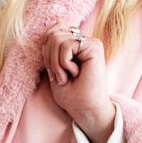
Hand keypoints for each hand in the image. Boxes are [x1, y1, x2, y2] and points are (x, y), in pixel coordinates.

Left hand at [42, 23, 114, 142]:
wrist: (86, 110)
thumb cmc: (71, 95)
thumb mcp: (54, 69)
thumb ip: (51, 50)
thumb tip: (49, 34)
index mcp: (75, 46)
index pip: (52, 32)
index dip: (46, 51)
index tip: (53, 72)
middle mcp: (84, 41)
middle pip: (52, 34)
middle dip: (49, 58)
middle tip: (59, 76)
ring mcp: (90, 42)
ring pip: (57, 39)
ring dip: (55, 63)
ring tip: (65, 77)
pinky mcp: (94, 47)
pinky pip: (66, 45)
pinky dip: (63, 63)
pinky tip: (74, 74)